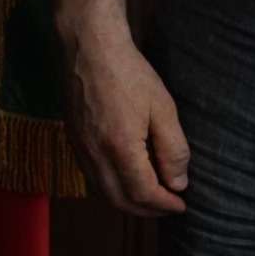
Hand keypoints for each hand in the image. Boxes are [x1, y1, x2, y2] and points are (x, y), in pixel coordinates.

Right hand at [59, 15, 188, 214]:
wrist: (88, 45)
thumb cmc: (128, 72)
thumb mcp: (163, 107)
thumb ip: (173, 149)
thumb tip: (178, 183)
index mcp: (119, 148)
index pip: (143, 193)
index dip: (164, 204)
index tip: (181, 203)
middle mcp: (94, 154)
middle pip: (119, 200)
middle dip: (147, 210)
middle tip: (168, 207)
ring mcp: (79, 147)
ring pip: (102, 191)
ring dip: (127, 201)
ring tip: (149, 197)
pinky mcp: (73, 138)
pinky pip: (90, 176)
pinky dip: (110, 187)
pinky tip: (124, 176)